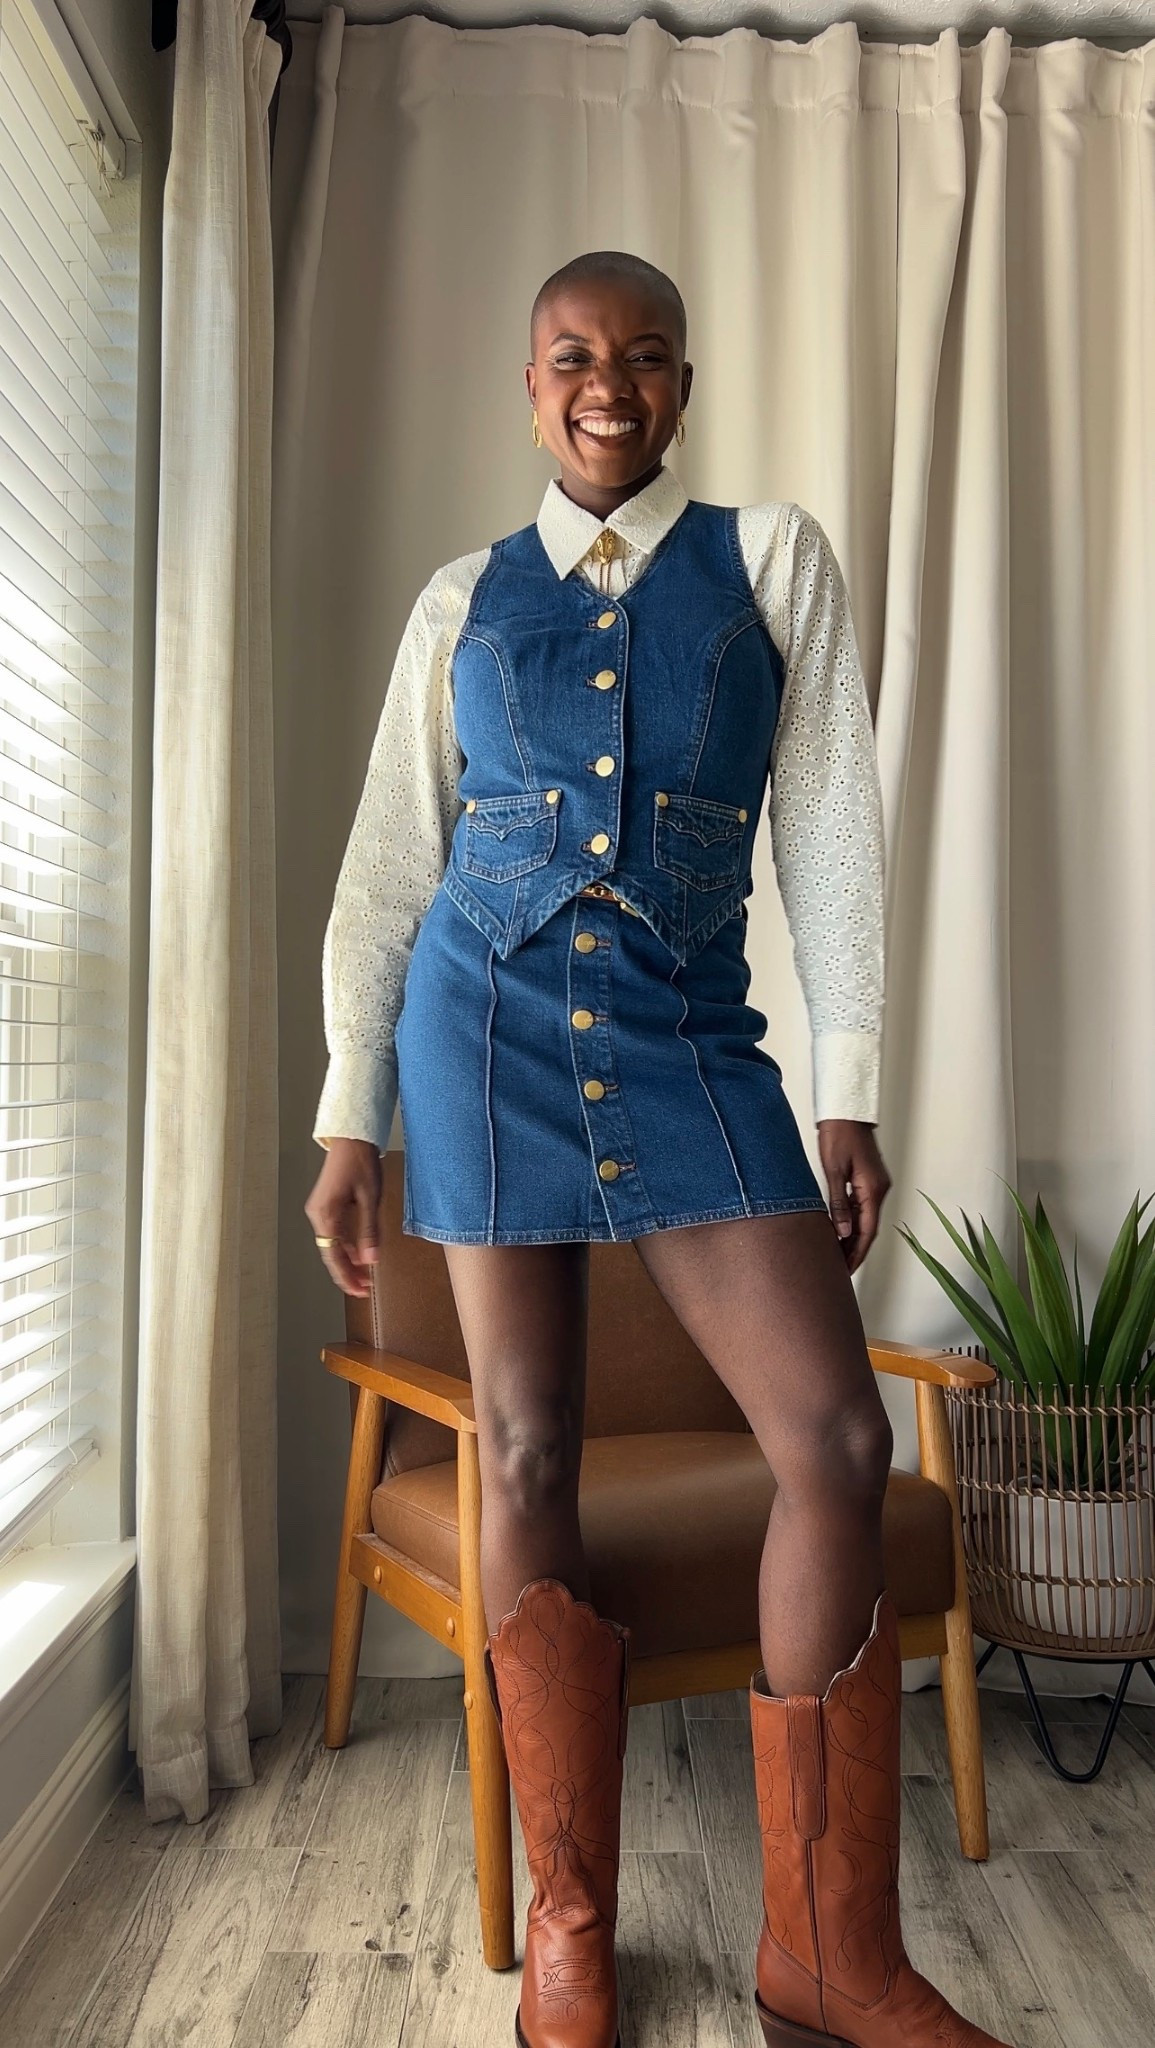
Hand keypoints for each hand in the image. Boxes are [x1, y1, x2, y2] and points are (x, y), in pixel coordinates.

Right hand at [305, 1138, 382, 1296]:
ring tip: (364, 1276)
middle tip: (364, 1289)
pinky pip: (334, 1233)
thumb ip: (369, 1231)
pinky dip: (346, 1246)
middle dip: (347, 1273)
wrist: (351, 1138)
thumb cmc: (360, 1163)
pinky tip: (359, 1254)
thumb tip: (370, 1260)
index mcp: (325, 1215)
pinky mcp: (326, 1205)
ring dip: (347, 1261)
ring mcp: (319, 1210)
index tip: (360, 1291)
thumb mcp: (370, 1199)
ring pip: (332, 1245)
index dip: (346, 1277)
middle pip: (330, 1253)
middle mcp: (317, 1215)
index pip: (334, 1256)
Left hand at [816, 1120, 890, 1273]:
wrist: (846, 1111)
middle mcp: (879, 1189)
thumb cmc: (839, 1134)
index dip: (857, 1252)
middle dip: (856, 1249)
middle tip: (840, 1268)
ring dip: (853, 1236)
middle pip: (869, 1227)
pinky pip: (862, 1206)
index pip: (868, 1230)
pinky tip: (840, 1230)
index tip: (847, 1269)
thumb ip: (838, 1203)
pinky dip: (853, 1221)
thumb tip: (842, 1232)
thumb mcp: (834, 1171)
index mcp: (873, 1189)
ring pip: (866, 1218)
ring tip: (838, 1254)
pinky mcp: (868, 1179)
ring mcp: (875, 1184)